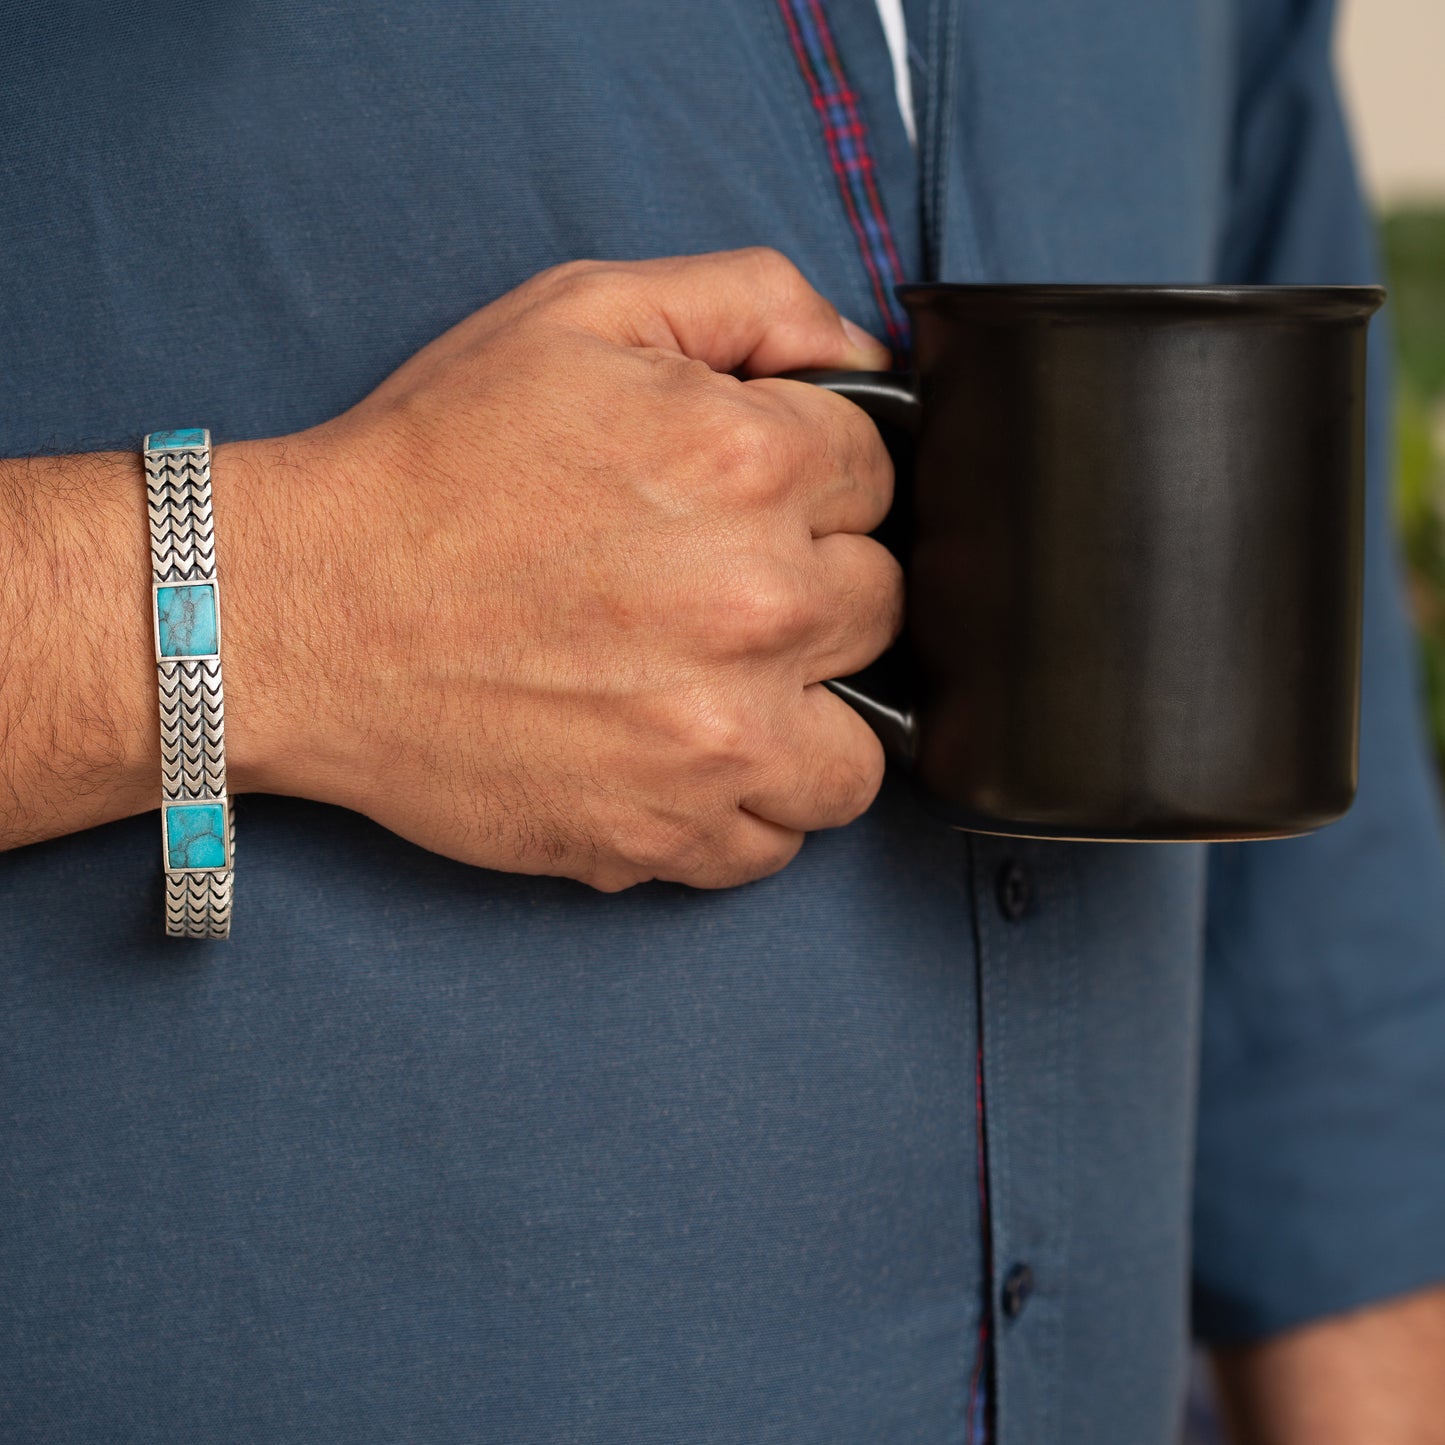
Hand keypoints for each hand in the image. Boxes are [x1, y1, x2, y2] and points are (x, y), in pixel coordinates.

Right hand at [226, 249, 901, 889]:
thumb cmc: (431, 466)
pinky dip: (742, 810)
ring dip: (808, 721)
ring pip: (858, 754)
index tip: (754, 506)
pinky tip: (678, 760)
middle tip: (719, 593)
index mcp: (749, 465)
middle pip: (882, 609)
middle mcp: (757, 608)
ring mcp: (717, 738)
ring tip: (722, 693)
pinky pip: (775, 845)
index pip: (882, 479)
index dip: (819, 486)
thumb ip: (750, 302)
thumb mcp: (580, 316)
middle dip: (817, 593)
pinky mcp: (665, 834)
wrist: (303, 614)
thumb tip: (864, 354)